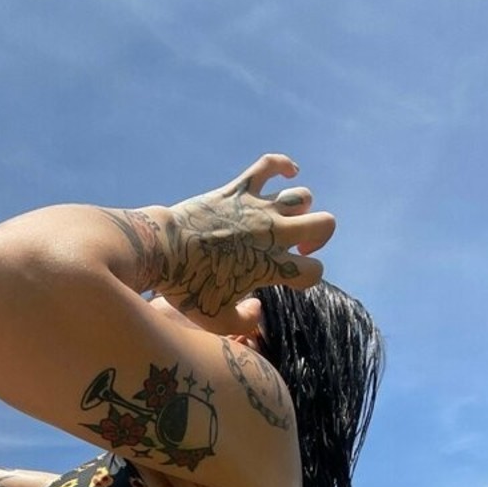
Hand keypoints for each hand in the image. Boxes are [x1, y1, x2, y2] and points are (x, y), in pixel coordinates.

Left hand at [160, 153, 335, 332]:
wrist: (162, 251)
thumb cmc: (188, 288)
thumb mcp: (217, 321)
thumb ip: (244, 322)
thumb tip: (258, 309)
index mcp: (270, 265)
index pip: (314, 271)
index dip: (308, 278)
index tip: (289, 280)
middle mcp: (271, 233)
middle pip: (325, 224)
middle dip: (319, 237)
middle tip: (297, 247)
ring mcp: (257, 208)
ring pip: (302, 196)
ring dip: (299, 210)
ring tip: (283, 221)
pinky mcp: (238, 189)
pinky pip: (269, 164)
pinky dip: (282, 165)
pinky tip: (287, 172)